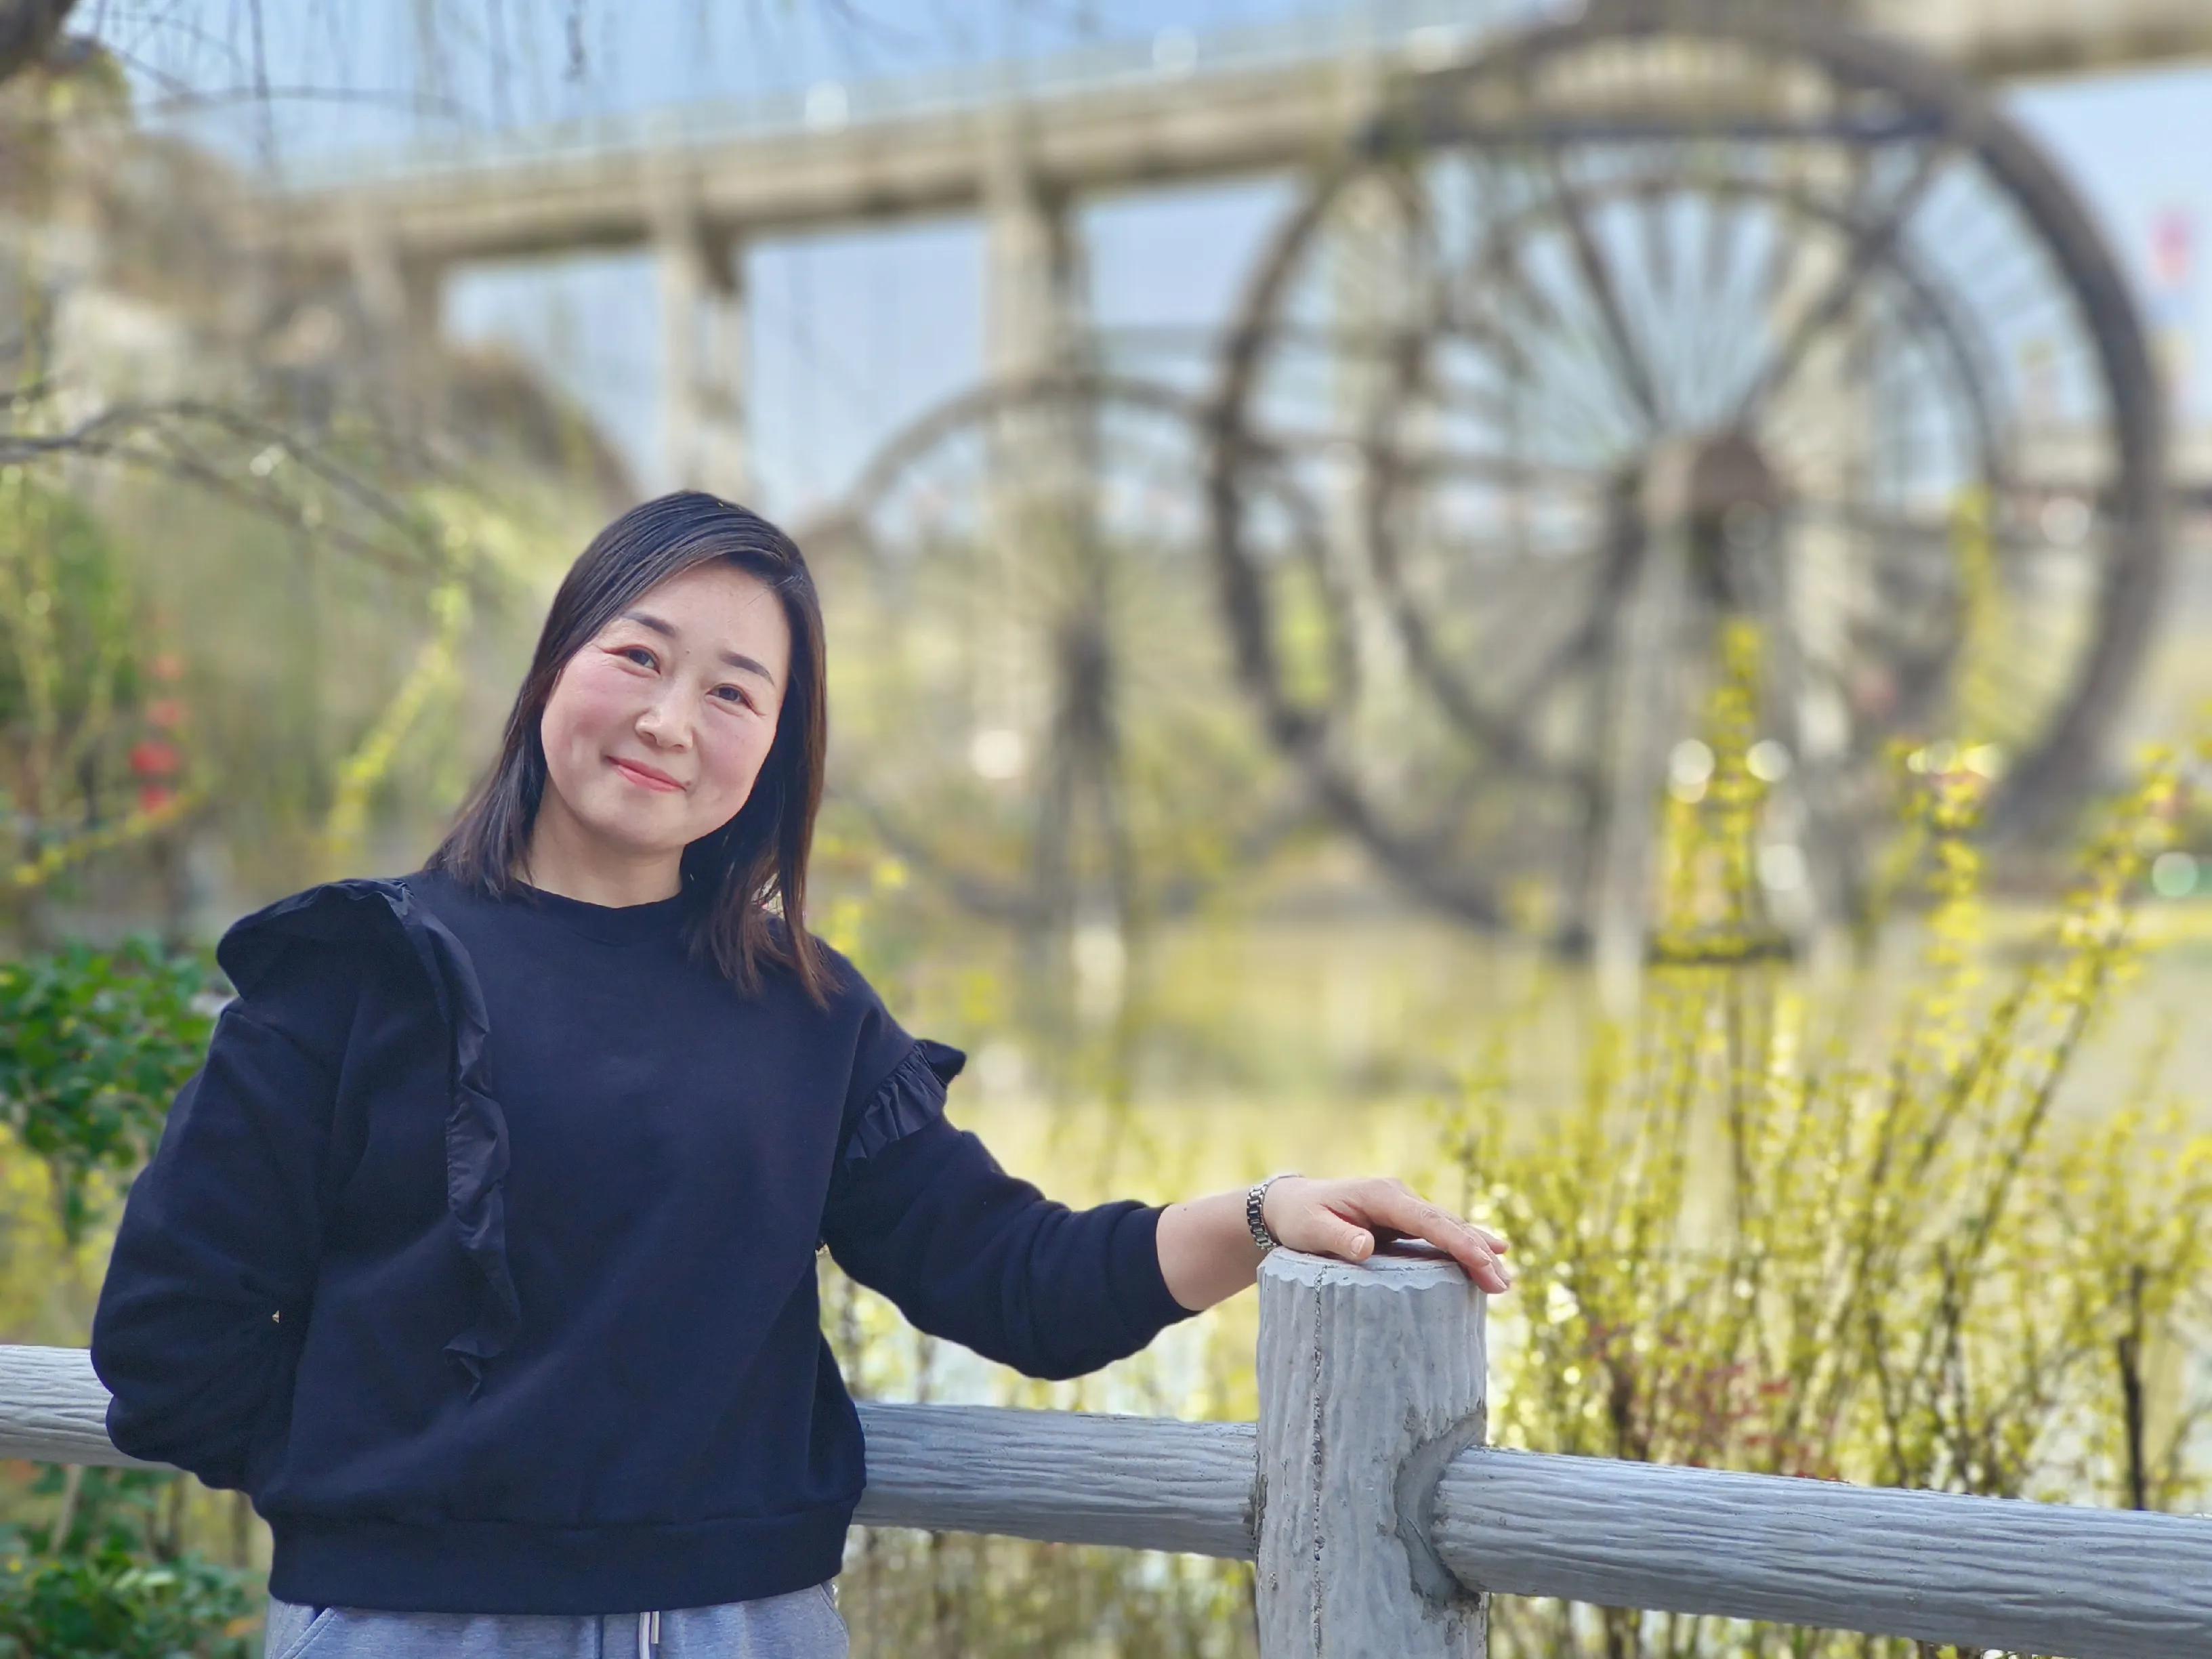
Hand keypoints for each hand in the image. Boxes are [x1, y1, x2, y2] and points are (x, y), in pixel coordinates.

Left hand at [1264, 1176, 1512, 1293]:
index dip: (1458, 1241)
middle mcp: (1399, 1197)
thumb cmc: (1300, 1217)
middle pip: (1447, 1224)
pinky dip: (1464, 1248)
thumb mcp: (1311, 1228)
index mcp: (1382, 1195)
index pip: (1428, 1220)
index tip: (1483, 1261)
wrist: (1289, 1205)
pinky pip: (1440, 1236)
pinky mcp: (1403, 1223)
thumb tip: (1366, 1248)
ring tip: (1504, 1280)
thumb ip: (1338, 1236)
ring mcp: (1404, 1209)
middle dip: (1478, 1252)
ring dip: (1478, 1252)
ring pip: (1450, 1229)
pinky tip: (1490, 1258)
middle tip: (1503, 1283)